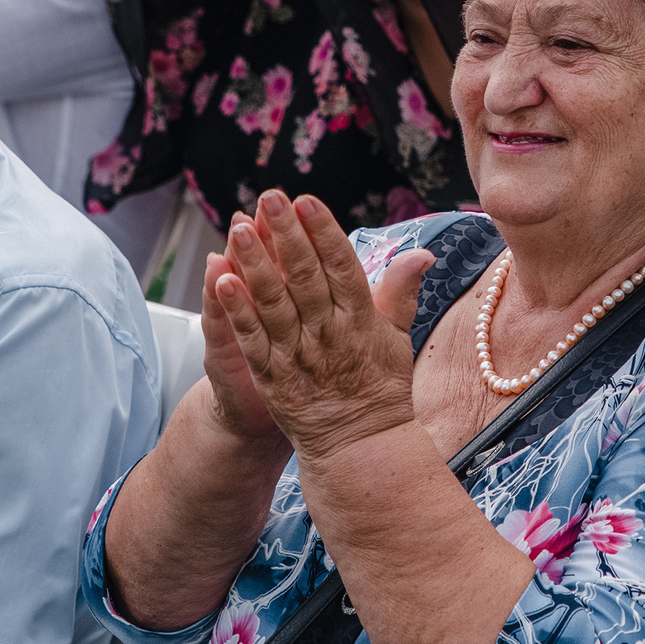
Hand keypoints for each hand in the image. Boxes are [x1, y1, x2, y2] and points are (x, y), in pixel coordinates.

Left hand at [213, 191, 418, 462]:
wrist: (360, 446)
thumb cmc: (380, 389)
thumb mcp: (398, 338)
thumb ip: (401, 292)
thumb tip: (422, 253)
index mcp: (360, 319)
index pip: (341, 265)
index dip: (323, 231)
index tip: (307, 200)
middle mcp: (329, 333)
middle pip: (305, 276)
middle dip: (286, 234)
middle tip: (270, 197)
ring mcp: (298, 355)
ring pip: (273, 302)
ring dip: (255, 264)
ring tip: (239, 229)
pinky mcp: (272, 377)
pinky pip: (252, 339)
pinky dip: (238, 310)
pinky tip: (222, 281)